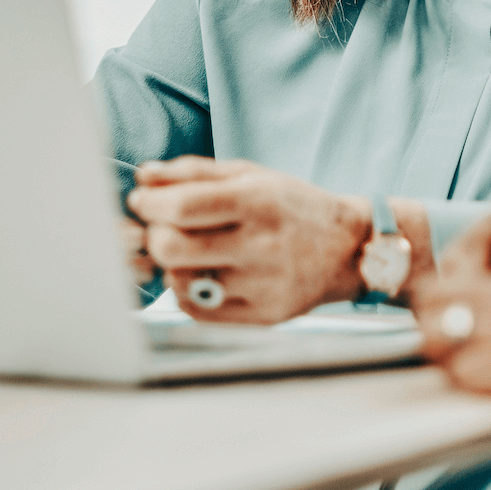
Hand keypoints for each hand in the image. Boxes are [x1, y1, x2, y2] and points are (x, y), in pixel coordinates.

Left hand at [126, 157, 370, 322]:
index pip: (182, 207)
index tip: (142, 202)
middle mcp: (262, 245)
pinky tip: (203, 275)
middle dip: (154, 237)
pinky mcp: (263, 317)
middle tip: (161, 229)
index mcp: (258, 201)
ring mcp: (263, 286)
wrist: (347, 249)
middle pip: (172, 249)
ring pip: (180, 283)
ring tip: (187, 253)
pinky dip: (188, 292)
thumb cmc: (292, 207)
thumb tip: (143, 177)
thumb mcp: (251, 174)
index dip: (149, 205)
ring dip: (171, 266)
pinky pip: (198, 311)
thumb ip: (194, 172)